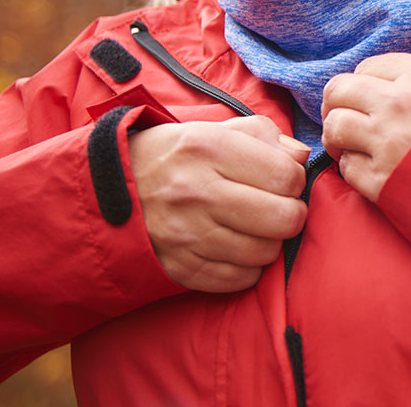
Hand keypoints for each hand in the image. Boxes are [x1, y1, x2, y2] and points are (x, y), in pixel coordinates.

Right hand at [128, 115, 309, 292]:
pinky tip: (235, 247)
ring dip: (269, 242)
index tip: (283, 181)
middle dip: (291, 214)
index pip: (287, 177)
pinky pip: (240, 279)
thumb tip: (301, 158)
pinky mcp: (179, 268)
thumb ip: (266, 136)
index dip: (295, 180)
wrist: (109, 190)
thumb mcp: (217, 130)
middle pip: (284, 219)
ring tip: (254, 227)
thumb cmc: (178, 157)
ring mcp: (186, 235)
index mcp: (209, 149)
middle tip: (277, 208)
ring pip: (265, 253)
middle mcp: (196, 192)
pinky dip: (246, 267)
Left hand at [321, 53, 410, 201]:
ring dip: (340, 138)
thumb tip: (390, 83)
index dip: (363, 85)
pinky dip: (354, 170)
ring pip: (334, 127)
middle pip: (338, 91)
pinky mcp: (381, 179)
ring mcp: (387, 142)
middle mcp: (397, 103)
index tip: (368, 98)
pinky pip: (347, 168)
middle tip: (346, 119)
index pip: (364, 68)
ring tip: (354, 146)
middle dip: (337, 106)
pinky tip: (374, 170)